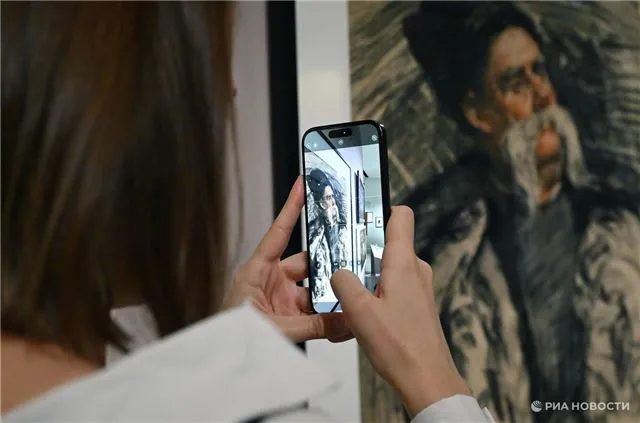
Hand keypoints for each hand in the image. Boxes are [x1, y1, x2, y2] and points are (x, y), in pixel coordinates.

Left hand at [223, 176, 351, 342]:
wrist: (221, 365)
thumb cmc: (230, 338)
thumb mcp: (274, 329)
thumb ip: (313, 326)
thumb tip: (346, 321)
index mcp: (257, 271)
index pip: (278, 233)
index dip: (291, 208)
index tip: (302, 184)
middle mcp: (269, 281)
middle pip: (307, 263)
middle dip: (329, 265)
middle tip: (352, 262)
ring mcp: (279, 299)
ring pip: (314, 290)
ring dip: (331, 297)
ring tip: (353, 300)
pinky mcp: (287, 316)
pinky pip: (313, 313)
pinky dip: (328, 318)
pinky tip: (345, 323)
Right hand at [330, 206, 469, 416]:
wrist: (427, 379)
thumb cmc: (401, 347)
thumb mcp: (358, 311)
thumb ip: (343, 282)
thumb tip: (338, 272)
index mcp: (404, 264)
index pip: (401, 216)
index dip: (381, 208)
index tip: (361, 210)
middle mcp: (416, 271)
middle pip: (389, 243)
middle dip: (364, 248)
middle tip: (342, 260)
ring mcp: (419, 288)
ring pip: (390, 267)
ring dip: (369, 275)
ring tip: (349, 293)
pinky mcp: (417, 305)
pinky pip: (394, 286)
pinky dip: (377, 292)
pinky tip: (363, 312)